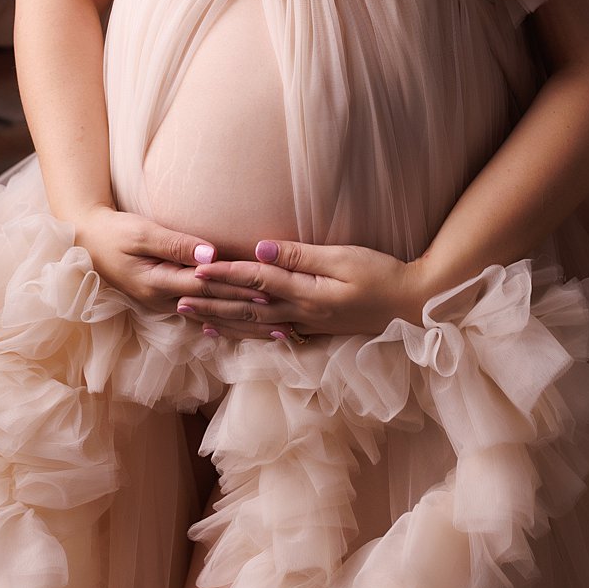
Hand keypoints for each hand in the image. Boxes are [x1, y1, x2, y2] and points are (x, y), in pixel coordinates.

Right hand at [70, 205, 268, 320]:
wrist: (88, 241)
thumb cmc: (115, 232)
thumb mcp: (142, 232)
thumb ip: (175, 244)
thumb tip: (210, 253)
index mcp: (158, 284)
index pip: (207, 289)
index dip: (238, 291)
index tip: (268, 293)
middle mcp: (164, 301)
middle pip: (215, 309)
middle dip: (250, 316)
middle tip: (285, 323)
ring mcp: (165, 305)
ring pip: (211, 318)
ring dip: (243, 326)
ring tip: (274, 333)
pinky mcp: (166, 301)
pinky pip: (201, 316)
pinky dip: (225, 323)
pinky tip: (243, 331)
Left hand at [180, 236, 426, 341]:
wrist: (411, 303)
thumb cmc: (382, 274)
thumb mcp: (344, 257)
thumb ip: (300, 257)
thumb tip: (259, 251)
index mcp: (306, 294)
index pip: (254, 282)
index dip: (223, 275)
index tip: (194, 270)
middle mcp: (300, 314)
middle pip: (247, 309)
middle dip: (211, 303)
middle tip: (177, 299)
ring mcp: (307, 326)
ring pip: (254, 326)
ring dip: (221, 321)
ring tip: (193, 318)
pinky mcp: (314, 330)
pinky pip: (270, 336)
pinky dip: (246, 335)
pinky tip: (233, 333)